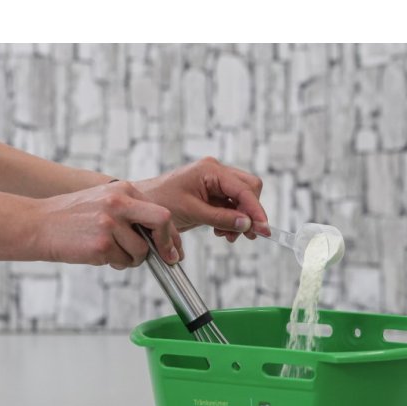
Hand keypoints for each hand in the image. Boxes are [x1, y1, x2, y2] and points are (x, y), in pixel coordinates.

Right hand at [31, 181, 181, 268]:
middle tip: (168, 258)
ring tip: (112, 252)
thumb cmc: (73, 217)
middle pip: (162, 221)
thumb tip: (163, 237)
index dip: (172, 234)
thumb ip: (132, 212)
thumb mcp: (104, 202)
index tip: (175, 249)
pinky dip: (116, 264)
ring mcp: (110, 224)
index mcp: (122, 190)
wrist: (38, 224)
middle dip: (168, 244)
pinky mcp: (101, 244)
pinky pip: (123, 262)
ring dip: (132, 259)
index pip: (161, 212)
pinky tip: (99, 254)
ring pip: (141, 251)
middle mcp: (118, 203)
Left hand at [134, 157, 269, 243]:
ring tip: (229, 236)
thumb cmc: (160, 201)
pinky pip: (232, 205)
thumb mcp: (192, 212)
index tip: (264, 229)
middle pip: (249, 189)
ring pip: (243, 199)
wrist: (142, 204)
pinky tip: (222, 231)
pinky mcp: (212, 193)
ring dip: (241, 219)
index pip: (244, 189)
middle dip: (250, 213)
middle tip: (247, 235)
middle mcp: (215, 172)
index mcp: (210, 170)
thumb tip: (247, 224)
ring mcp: (215, 181)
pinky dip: (232, 220)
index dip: (256, 210)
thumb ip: (222, 218)